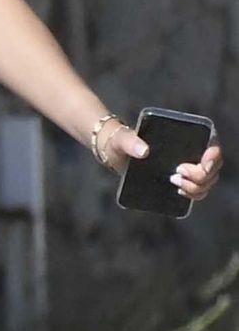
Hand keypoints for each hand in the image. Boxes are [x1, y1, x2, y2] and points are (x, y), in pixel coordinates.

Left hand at [100, 119, 223, 203]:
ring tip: (174, 182)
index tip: (203, 166)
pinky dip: (194, 195)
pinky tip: (180, 192)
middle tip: (176, 174)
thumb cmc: (121, 141)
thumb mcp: (123, 139)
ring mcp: (190, 167)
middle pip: (213, 167)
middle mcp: (193, 151)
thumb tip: (143, 151)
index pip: (212, 144)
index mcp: (186, 135)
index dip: (214, 156)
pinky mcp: (182, 181)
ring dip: (196, 187)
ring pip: (208, 181)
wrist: (116, 154)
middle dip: (200, 176)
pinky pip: (198, 191)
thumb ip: (131, 142)